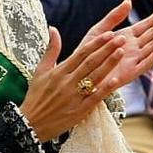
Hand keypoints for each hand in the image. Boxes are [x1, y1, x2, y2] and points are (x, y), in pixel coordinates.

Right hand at [19, 3, 152, 140]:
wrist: (30, 124)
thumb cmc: (36, 96)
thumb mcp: (40, 71)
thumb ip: (50, 50)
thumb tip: (53, 28)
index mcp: (59, 71)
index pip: (81, 53)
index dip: (96, 43)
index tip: (109, 34)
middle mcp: (67, 82)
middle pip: (91, 62)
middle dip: (107, 49)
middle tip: (121, 39)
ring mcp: (74, 97)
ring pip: (95, 77)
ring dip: (109, 64)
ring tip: (122, 52)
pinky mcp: (79, 111)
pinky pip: (95, 98)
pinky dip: (105, 89)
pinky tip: (117, 80)